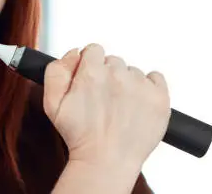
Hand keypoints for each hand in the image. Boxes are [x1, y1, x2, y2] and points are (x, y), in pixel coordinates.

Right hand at [43, 43, 170, 167]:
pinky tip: (137, 104)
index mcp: (91, 73)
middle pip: (113, 61)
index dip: (89, 65)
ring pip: (132, 71)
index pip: (94, 50)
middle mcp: (118, 75)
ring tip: (119, 107)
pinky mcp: (159, 97)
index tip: (90, 81)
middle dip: (107, 75)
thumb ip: (56, 71)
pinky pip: (156, 77)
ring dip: (127, 83)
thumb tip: (74, 53)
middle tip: (103, 99)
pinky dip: (149, 87)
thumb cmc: (79, 136)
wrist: (106, 162)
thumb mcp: (52, 103)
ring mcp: (141, 85)